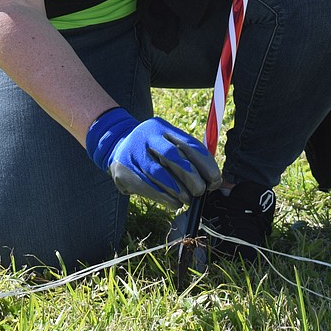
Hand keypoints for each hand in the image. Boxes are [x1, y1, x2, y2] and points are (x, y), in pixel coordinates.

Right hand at [86, 107, 220, 210]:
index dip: (205, 164)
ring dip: (177, 189)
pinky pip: (146, 185)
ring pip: (158, 173)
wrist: (115, 146)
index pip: (188, 144)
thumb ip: (188, 157)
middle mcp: (147, 136)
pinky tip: (174, 203)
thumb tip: (213, 180)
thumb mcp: (167, 144)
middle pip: (173, 155)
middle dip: (191, 176)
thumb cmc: (152, 151)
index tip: (215, 180)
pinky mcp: (123, 169)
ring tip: (187, 199)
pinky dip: (163, 196)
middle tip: (200, 191)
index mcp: (163, 128)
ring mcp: (133, 151)